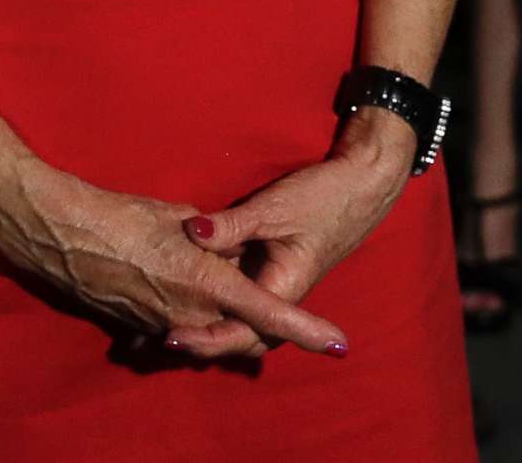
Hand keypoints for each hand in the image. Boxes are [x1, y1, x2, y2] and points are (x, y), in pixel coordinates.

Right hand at [0, 166, 348, 357]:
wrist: (58, 232)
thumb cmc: (122, 215)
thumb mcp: (178, 218)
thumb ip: (216, 240)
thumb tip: (234, 252)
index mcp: (204, 283)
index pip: (268, 313)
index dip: (305, 329)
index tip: (338, 343)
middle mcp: (185, 314)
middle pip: (238, 332)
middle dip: (256, 321)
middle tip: (276, 301)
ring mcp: (157, 325)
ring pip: (206, 332)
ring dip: (218, 316)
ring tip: (215, 281)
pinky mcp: (133, 326)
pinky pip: (173, 330)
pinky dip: (185, 317)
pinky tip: (176, 291)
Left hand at [168, 110, 417, 358]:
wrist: (362, 182)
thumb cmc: (322, 197)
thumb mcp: (272, 209)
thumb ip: (231, 225)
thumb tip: (189, 233)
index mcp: (283, 291)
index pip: (240, 333)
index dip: (204, 339)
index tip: (170, 335)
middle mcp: (280, 297)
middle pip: (239, 337)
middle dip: (202, 340)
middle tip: (159, 332)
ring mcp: (277, 286)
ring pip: (241, 319)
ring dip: (210, 322)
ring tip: (168, 318)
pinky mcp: (273, 272)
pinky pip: (244, 298)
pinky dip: (220, 301)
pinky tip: (193, 291)